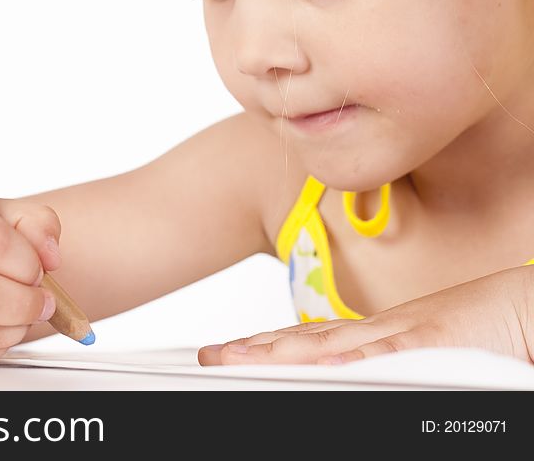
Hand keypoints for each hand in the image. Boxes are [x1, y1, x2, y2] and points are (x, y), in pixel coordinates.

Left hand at [199, 264, 533, 365]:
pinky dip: (343, 359)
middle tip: (212, 356)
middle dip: (255, 349)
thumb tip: (359, 381)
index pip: (319, 341)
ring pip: (328, 345)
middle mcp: (385, 332)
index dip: (274, 346)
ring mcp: (407, 335)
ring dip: (276, 351)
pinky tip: (306, 364)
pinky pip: (382, 353)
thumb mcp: (439, 355)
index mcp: (386, 337)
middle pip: (308, 340)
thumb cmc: (498, 329)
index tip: (239, 352)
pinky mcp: (436, 342)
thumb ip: (401, 367)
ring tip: (231, 358)